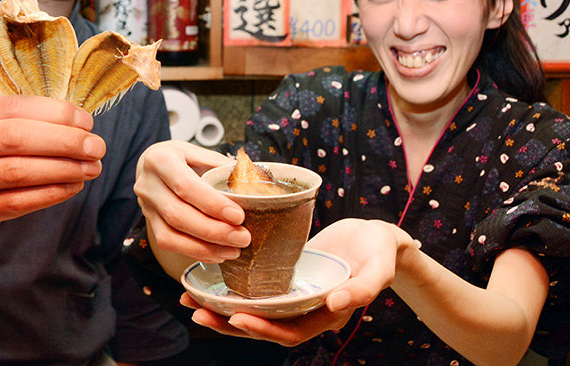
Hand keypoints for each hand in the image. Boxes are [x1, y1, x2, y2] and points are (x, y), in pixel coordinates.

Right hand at [0, 95, 105, 239]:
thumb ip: (24, 120)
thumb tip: (81, 123)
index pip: (13, 108)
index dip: (55, 113)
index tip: (88, 122)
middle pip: (16, 138)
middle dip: (64, 141)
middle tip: (97, 146)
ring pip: (19, 172)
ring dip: (63, 168)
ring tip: (92, 167)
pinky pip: (19, 201)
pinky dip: (51, 193)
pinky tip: (74, 186)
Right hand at [134, 141, 248, 267]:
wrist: (151, 165)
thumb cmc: (179, 157)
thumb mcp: (198, 152)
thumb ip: (220, 166)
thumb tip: (251, 183)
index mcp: (161, 160)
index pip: (185, 186)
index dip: (212, 204)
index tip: (238, 216)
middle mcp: (148, 184)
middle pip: (178, 215)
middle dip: (214, 231)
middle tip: (242, 237)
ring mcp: (145, 206)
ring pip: (170, 236)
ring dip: (205, 247)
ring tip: (233, 250)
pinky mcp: (149, 223)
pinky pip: (169, 244)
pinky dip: (195, 252)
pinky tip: (217, 253)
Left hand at [179, 219, 410, 345]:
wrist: (377, 238)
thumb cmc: (379, 252)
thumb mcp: (378, 268)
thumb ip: (362, 289)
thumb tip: (333, 305)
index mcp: (325, 315)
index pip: (288, 332)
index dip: (262, 329)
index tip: (235, 317)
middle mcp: (304, 309)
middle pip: (262, 325)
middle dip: (228, 323)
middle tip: (196, 309)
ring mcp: (292, 295)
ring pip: (252, 308)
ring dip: (221, 307)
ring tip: (189, 297)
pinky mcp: (284, 277)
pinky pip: (254, 288)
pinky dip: (231, 286)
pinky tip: (208, 276)